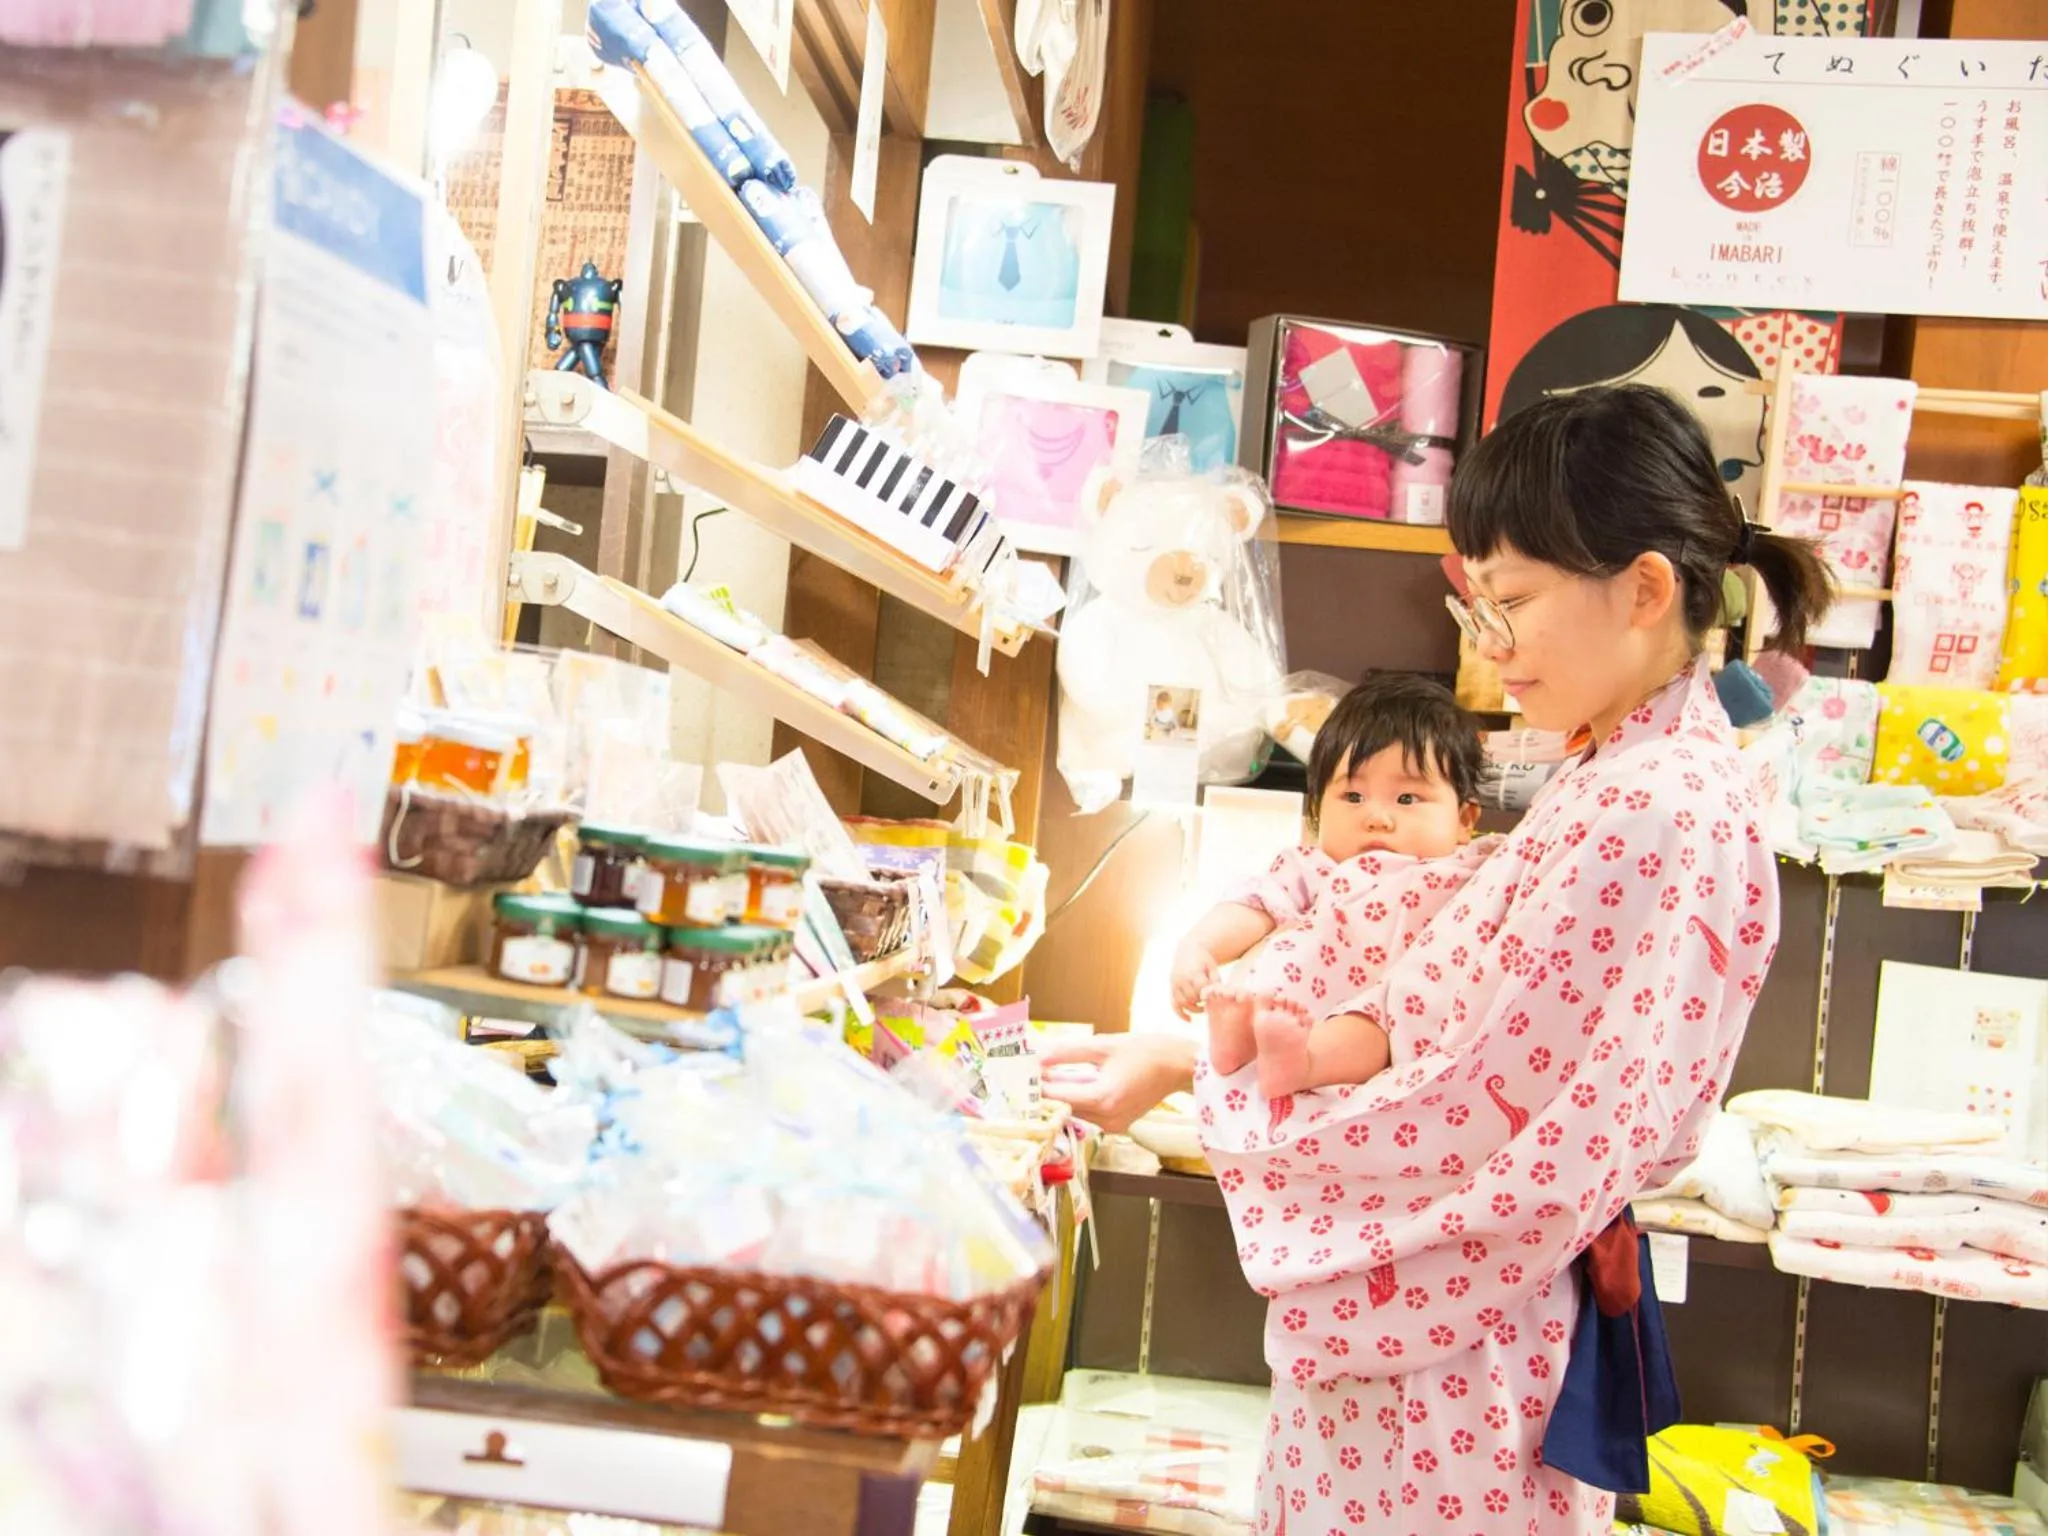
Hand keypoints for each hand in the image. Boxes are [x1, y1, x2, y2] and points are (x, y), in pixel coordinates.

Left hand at [1041, 1034, 1197, 1134]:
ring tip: (1044, 1070)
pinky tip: (1067, 1078)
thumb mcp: (1104, 1045)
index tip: (1020, 1072)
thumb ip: (1067, 1052)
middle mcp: (1107, 1119)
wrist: (1180, 1065)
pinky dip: (1077, 1096)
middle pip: (1064, 1105)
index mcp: (1103, 1099)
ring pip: (1074, 1110)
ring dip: (1060, 1092)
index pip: (1057, 1096)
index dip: (1036, 1085)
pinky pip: (1088, 1111)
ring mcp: (1113, 1125)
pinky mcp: (1117, 1123)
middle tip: (1027, 1069)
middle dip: (1046, 1087)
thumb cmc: (1147, 1051)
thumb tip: (1037, 1056)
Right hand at [1169, 941, 1218, 1020]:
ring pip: (1182, 1003)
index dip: (1209, 997)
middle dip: (1202, 1003)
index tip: (1215, 999)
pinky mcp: (1171, 988)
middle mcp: (1182, 979)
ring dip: (1193, 1009)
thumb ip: (1216, 980)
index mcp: (1193, 972)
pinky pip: (1174, 1004)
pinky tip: (1190, 1020)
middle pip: (1192, 998)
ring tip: (1202, 1009)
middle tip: (1210, 1004)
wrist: (1187, 950)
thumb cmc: (1203, 959)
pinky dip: (1181, 1014)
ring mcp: (1174, 984)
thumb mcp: (1212, 966)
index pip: (1201, 990)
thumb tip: (1219, 995)